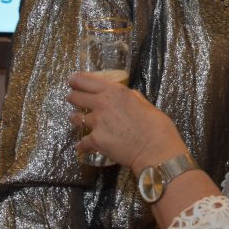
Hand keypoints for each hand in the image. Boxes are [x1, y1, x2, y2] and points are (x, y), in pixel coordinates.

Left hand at [67, 72, 187, 172]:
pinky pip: (81, 142)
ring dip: (76, 119)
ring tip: (78, 121)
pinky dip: (82, 145)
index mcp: (114, 91)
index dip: (75, 80)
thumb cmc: (156, 125)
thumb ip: (129, 97)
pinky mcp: (95, 141)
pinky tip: (83, 146)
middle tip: (74, 100)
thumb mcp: (143, 101)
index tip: (72, 81)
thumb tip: (123, 96)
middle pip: (75, 97)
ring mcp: (97, 122)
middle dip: (73, 98)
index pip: (85, 80)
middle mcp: (102, 103)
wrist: (155, 149)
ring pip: (75, 118)